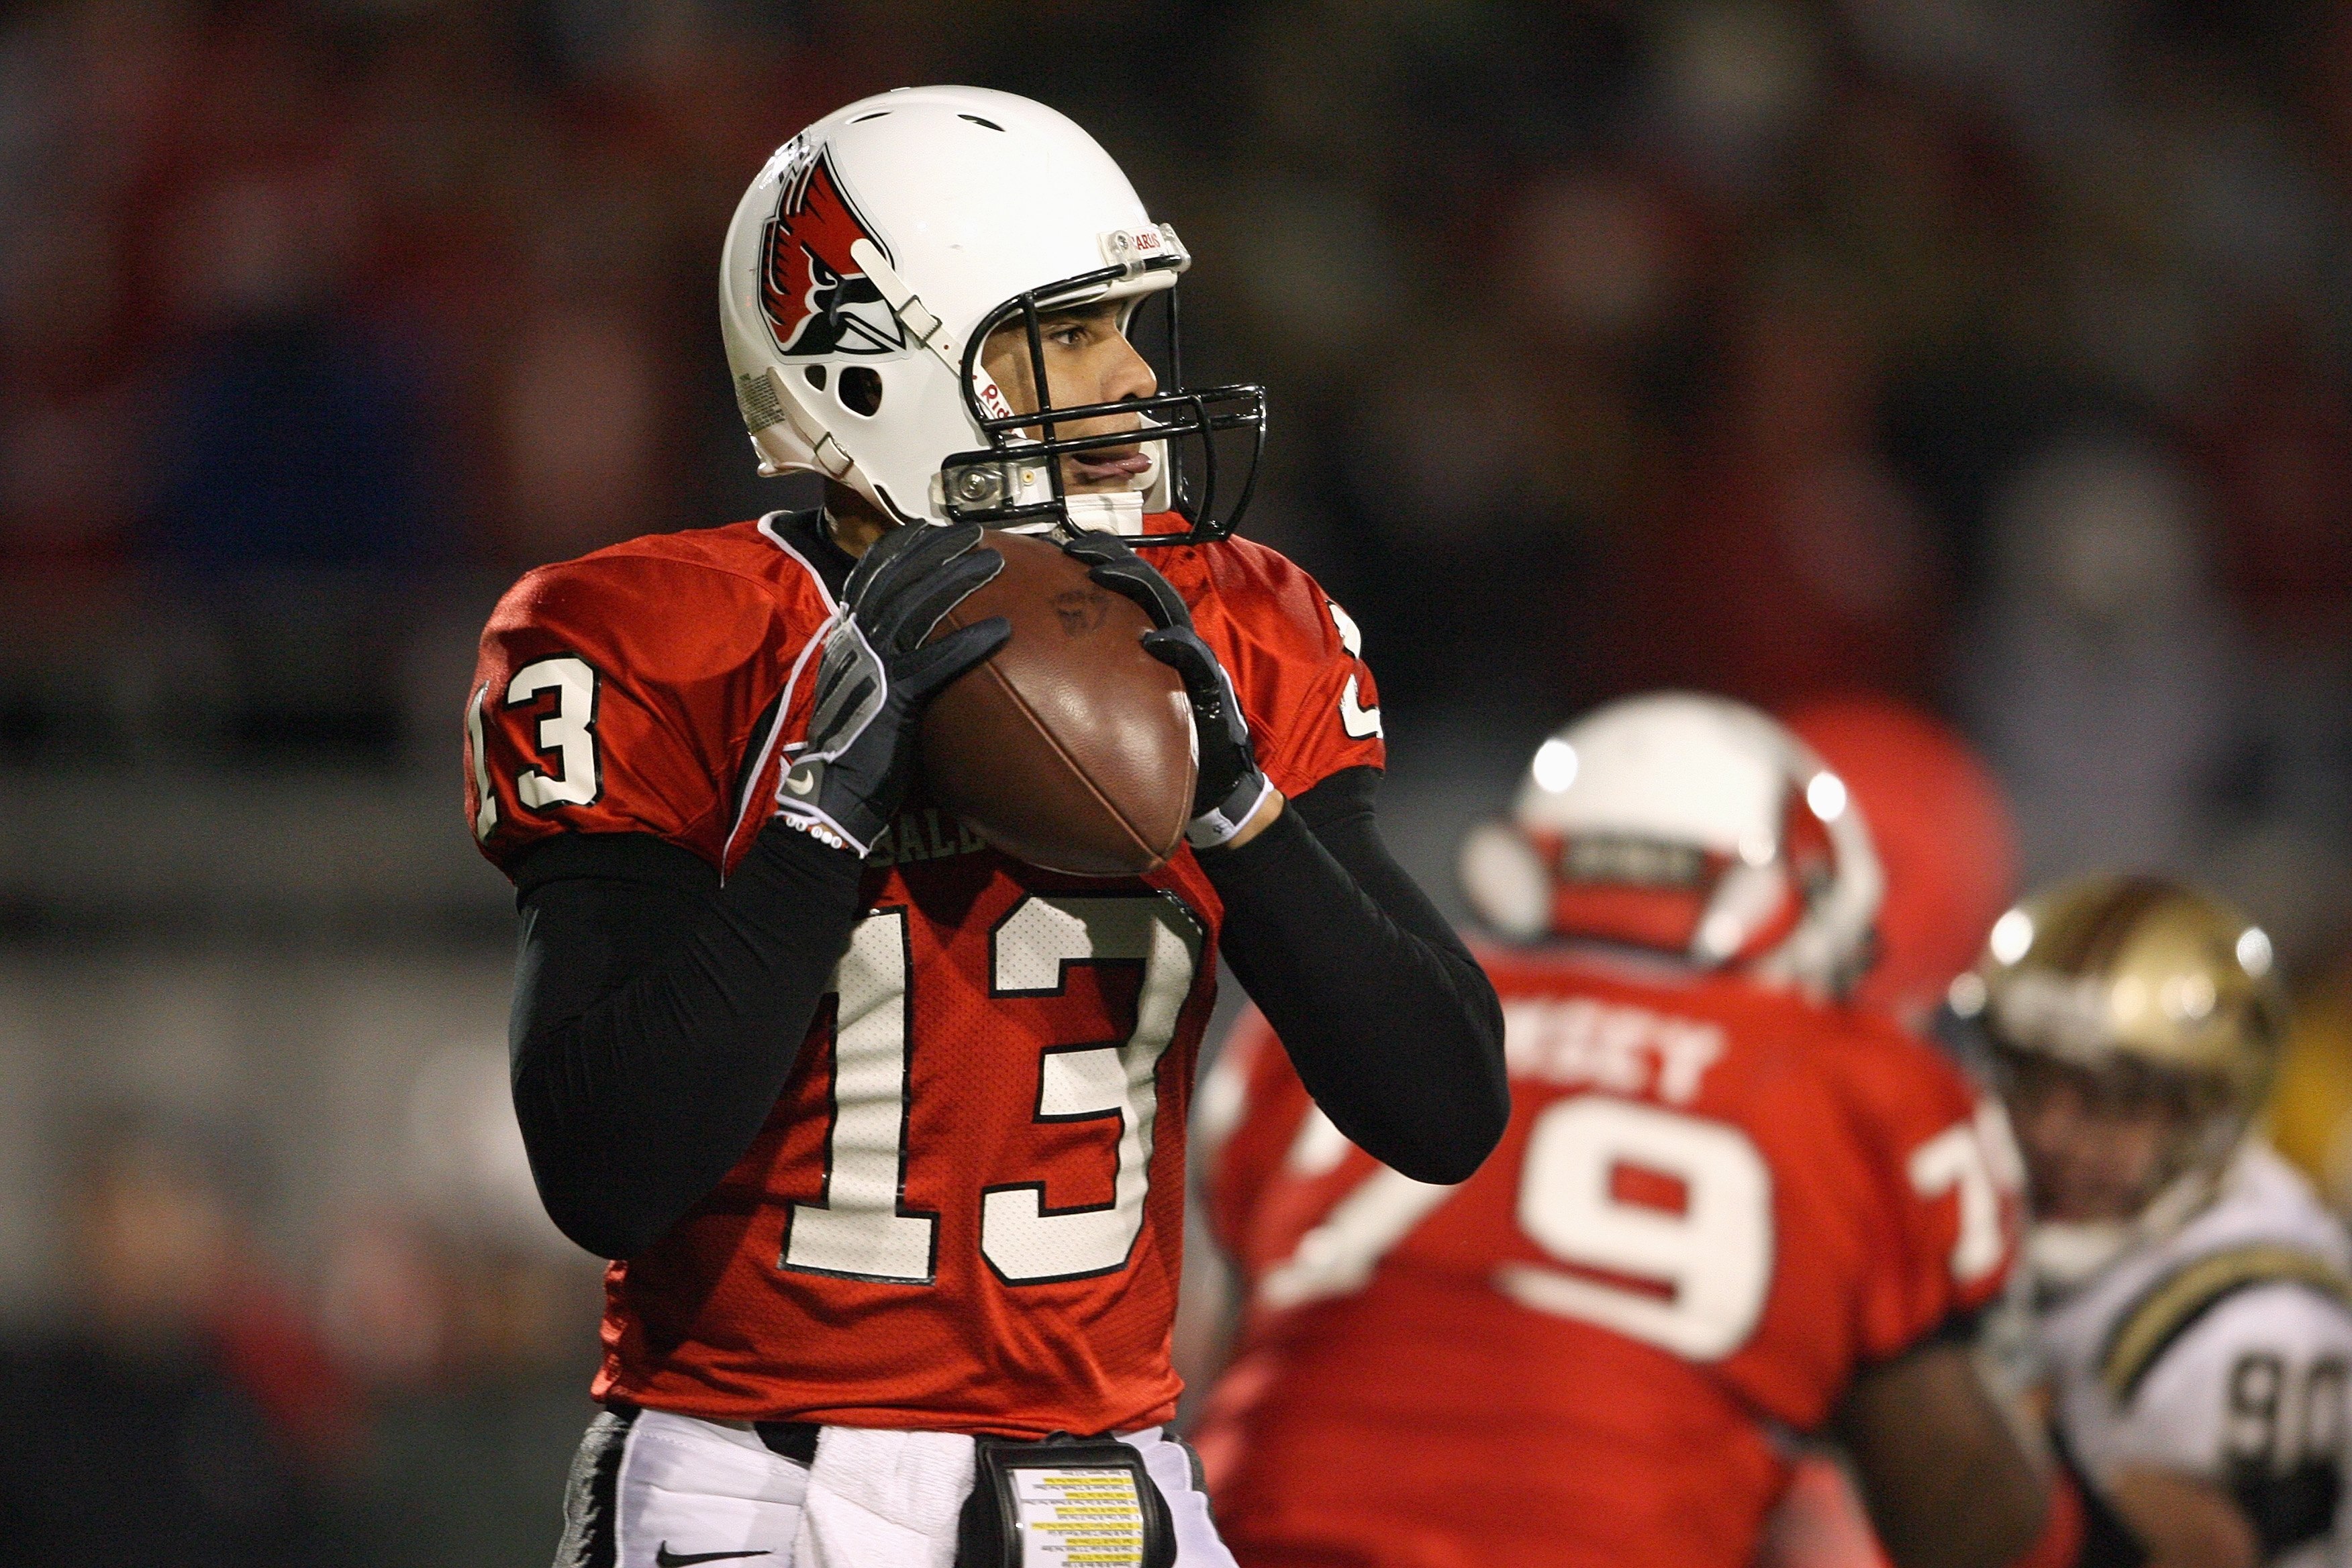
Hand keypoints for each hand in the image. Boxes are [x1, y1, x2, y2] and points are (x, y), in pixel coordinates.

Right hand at [778, 522, 1009, 854]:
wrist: (830, 795)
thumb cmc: (854, 751)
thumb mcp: (863, 693)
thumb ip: (883, 666)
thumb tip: (914, 651)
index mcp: (845, 638)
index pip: (870, 578)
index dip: (900, 548)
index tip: (930, 528)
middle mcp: (854, 643)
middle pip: (897, 580)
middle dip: (936, 549)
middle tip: (976, 534)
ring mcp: (872, 667)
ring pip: (915, 607)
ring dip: (956, 579)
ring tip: (993, 562)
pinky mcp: (893, 698)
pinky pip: (935, 661)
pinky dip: (968, 641)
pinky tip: (1001, 629)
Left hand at [1059, 530, 1274, 848]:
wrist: (1214, 785)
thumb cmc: (1166, 747)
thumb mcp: (1121, 711)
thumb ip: (1091, 687)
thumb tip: (1030, 679)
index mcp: (1154, 639)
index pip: (1128, 587)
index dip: (1100, 560)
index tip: (1061, 547)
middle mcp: (1175, 641)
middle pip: (1147, 584)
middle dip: (1112, 560)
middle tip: (1074, 550)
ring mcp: (1194, 661)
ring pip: (1169, 608)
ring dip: (1137, 586)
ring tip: (1103, 575)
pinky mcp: (1211, 688)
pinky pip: (1197, 660)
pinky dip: (1178, 646)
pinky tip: (1154, 641)